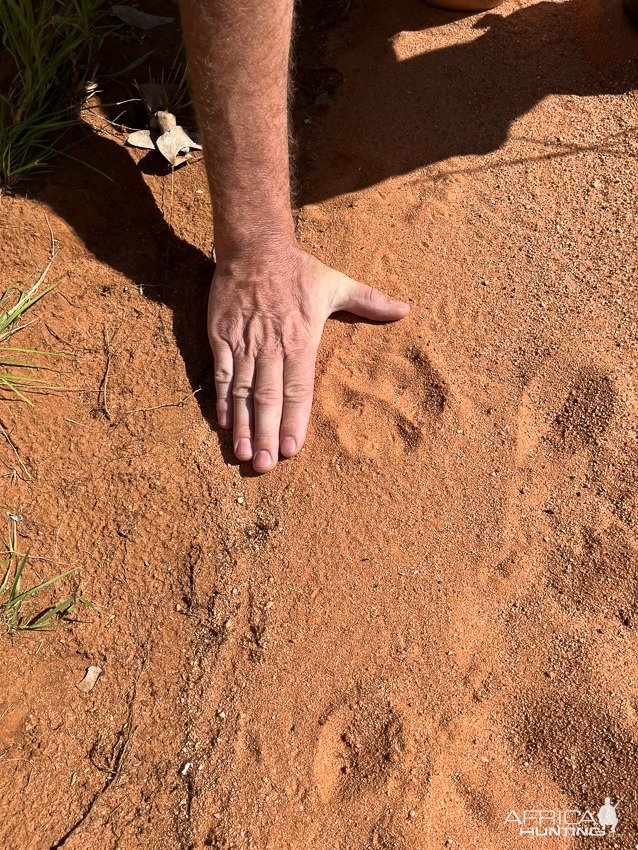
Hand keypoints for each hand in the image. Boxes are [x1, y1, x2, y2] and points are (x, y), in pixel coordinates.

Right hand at [208, 246, 409, 472]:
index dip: (295, 421)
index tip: (293, 450)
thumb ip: (370, 301)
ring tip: (244, 454)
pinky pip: (222, 374)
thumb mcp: (336, 284)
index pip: (298, 390)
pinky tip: (225, 425)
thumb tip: (405, 309)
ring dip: (244, 425)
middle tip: (266, 465)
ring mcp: (244, 343)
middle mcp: (271, 347)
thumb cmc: (298, 270)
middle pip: (269, 398)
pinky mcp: (222, 337)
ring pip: (243, 392)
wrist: (254, 246)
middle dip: (268, 434)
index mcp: (301, 340)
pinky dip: (223, 400)